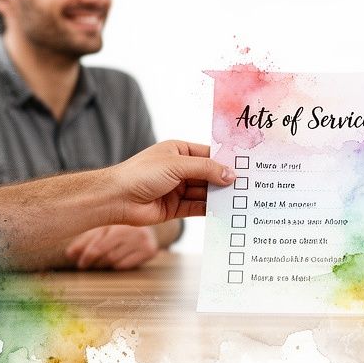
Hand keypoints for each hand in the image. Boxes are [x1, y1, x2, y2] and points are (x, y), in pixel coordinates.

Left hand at [65, 225, 158, 269]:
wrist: (146, 216)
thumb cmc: (118, 223)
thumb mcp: (101, 227)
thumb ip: (85, 240)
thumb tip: (69, 255)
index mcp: (121, 221)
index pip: (99, 246)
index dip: (87, 256)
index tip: (80, 263)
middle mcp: (135, 230)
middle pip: (107, 255)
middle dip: (93, 261)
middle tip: (84, 264)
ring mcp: (144, 240)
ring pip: (115, 261)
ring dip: (103, 263)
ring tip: (99, 260)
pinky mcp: (150, 250)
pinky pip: (125, 265)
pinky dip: (117, 265)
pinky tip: (115, 260)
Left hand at [110, 140, 235, 225]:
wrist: (116, 199)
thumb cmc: (141, 173)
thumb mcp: (177, 165)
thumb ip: (205, 169)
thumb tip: (230, 174)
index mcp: (178, 151)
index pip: (208, 154)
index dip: (225, 161)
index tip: (245, 167)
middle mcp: (179, 169)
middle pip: (208, 175)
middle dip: (224, 180)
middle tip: (247, 186)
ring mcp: (177, 189)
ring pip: (204, 192)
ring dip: (219, 196)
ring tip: (239, 200)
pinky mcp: (175, 208)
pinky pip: (197, 208)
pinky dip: (209, 209)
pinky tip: (224, 211)